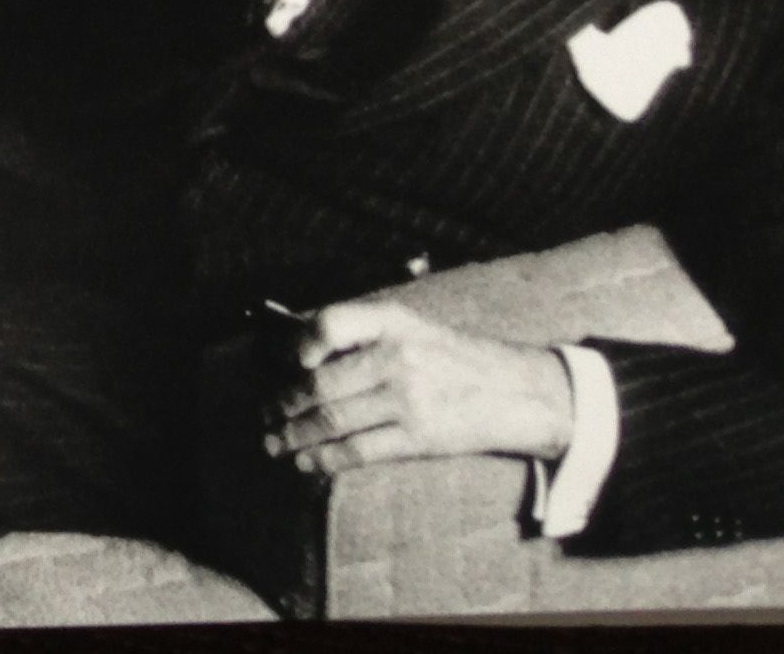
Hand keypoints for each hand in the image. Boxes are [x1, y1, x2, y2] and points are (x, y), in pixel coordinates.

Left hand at [266, 299, 576, 473]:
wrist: (518, 391)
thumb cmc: (451, 356)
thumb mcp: (410, 326)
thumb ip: (360, 332)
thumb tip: (296, 348)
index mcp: (392, 321)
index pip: (331, 323)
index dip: (301, 343)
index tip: (286, 362)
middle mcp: (398, 357)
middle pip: (323, 383)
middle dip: (284, 403)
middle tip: (264, 415)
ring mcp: (408, 399)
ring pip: (334, 419)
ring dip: (295, 435)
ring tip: (274, 443)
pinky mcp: (419, 437)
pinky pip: (359, 450)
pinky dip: (326, 458)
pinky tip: (307, 462)